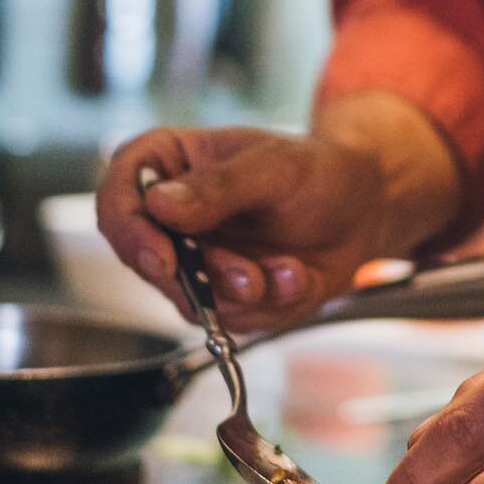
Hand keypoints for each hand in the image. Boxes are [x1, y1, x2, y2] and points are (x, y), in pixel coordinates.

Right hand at [97, 124, 388, 333]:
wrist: (364, 211)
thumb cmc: (318, 171)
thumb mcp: (274, 168)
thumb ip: (218, 187)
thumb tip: (158, 204)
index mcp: (172, 163)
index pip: (119, 191)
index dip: (127, 229)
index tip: (158, 256)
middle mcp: (173, 216)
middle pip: (146, 259)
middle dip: (204, 277)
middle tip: (250, 278)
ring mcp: (196, 260)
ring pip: (190, 299)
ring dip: (245, 293)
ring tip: (291, 270)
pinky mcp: (224, 297)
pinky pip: (232, 320)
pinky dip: (272, 306)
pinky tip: (300, 277)